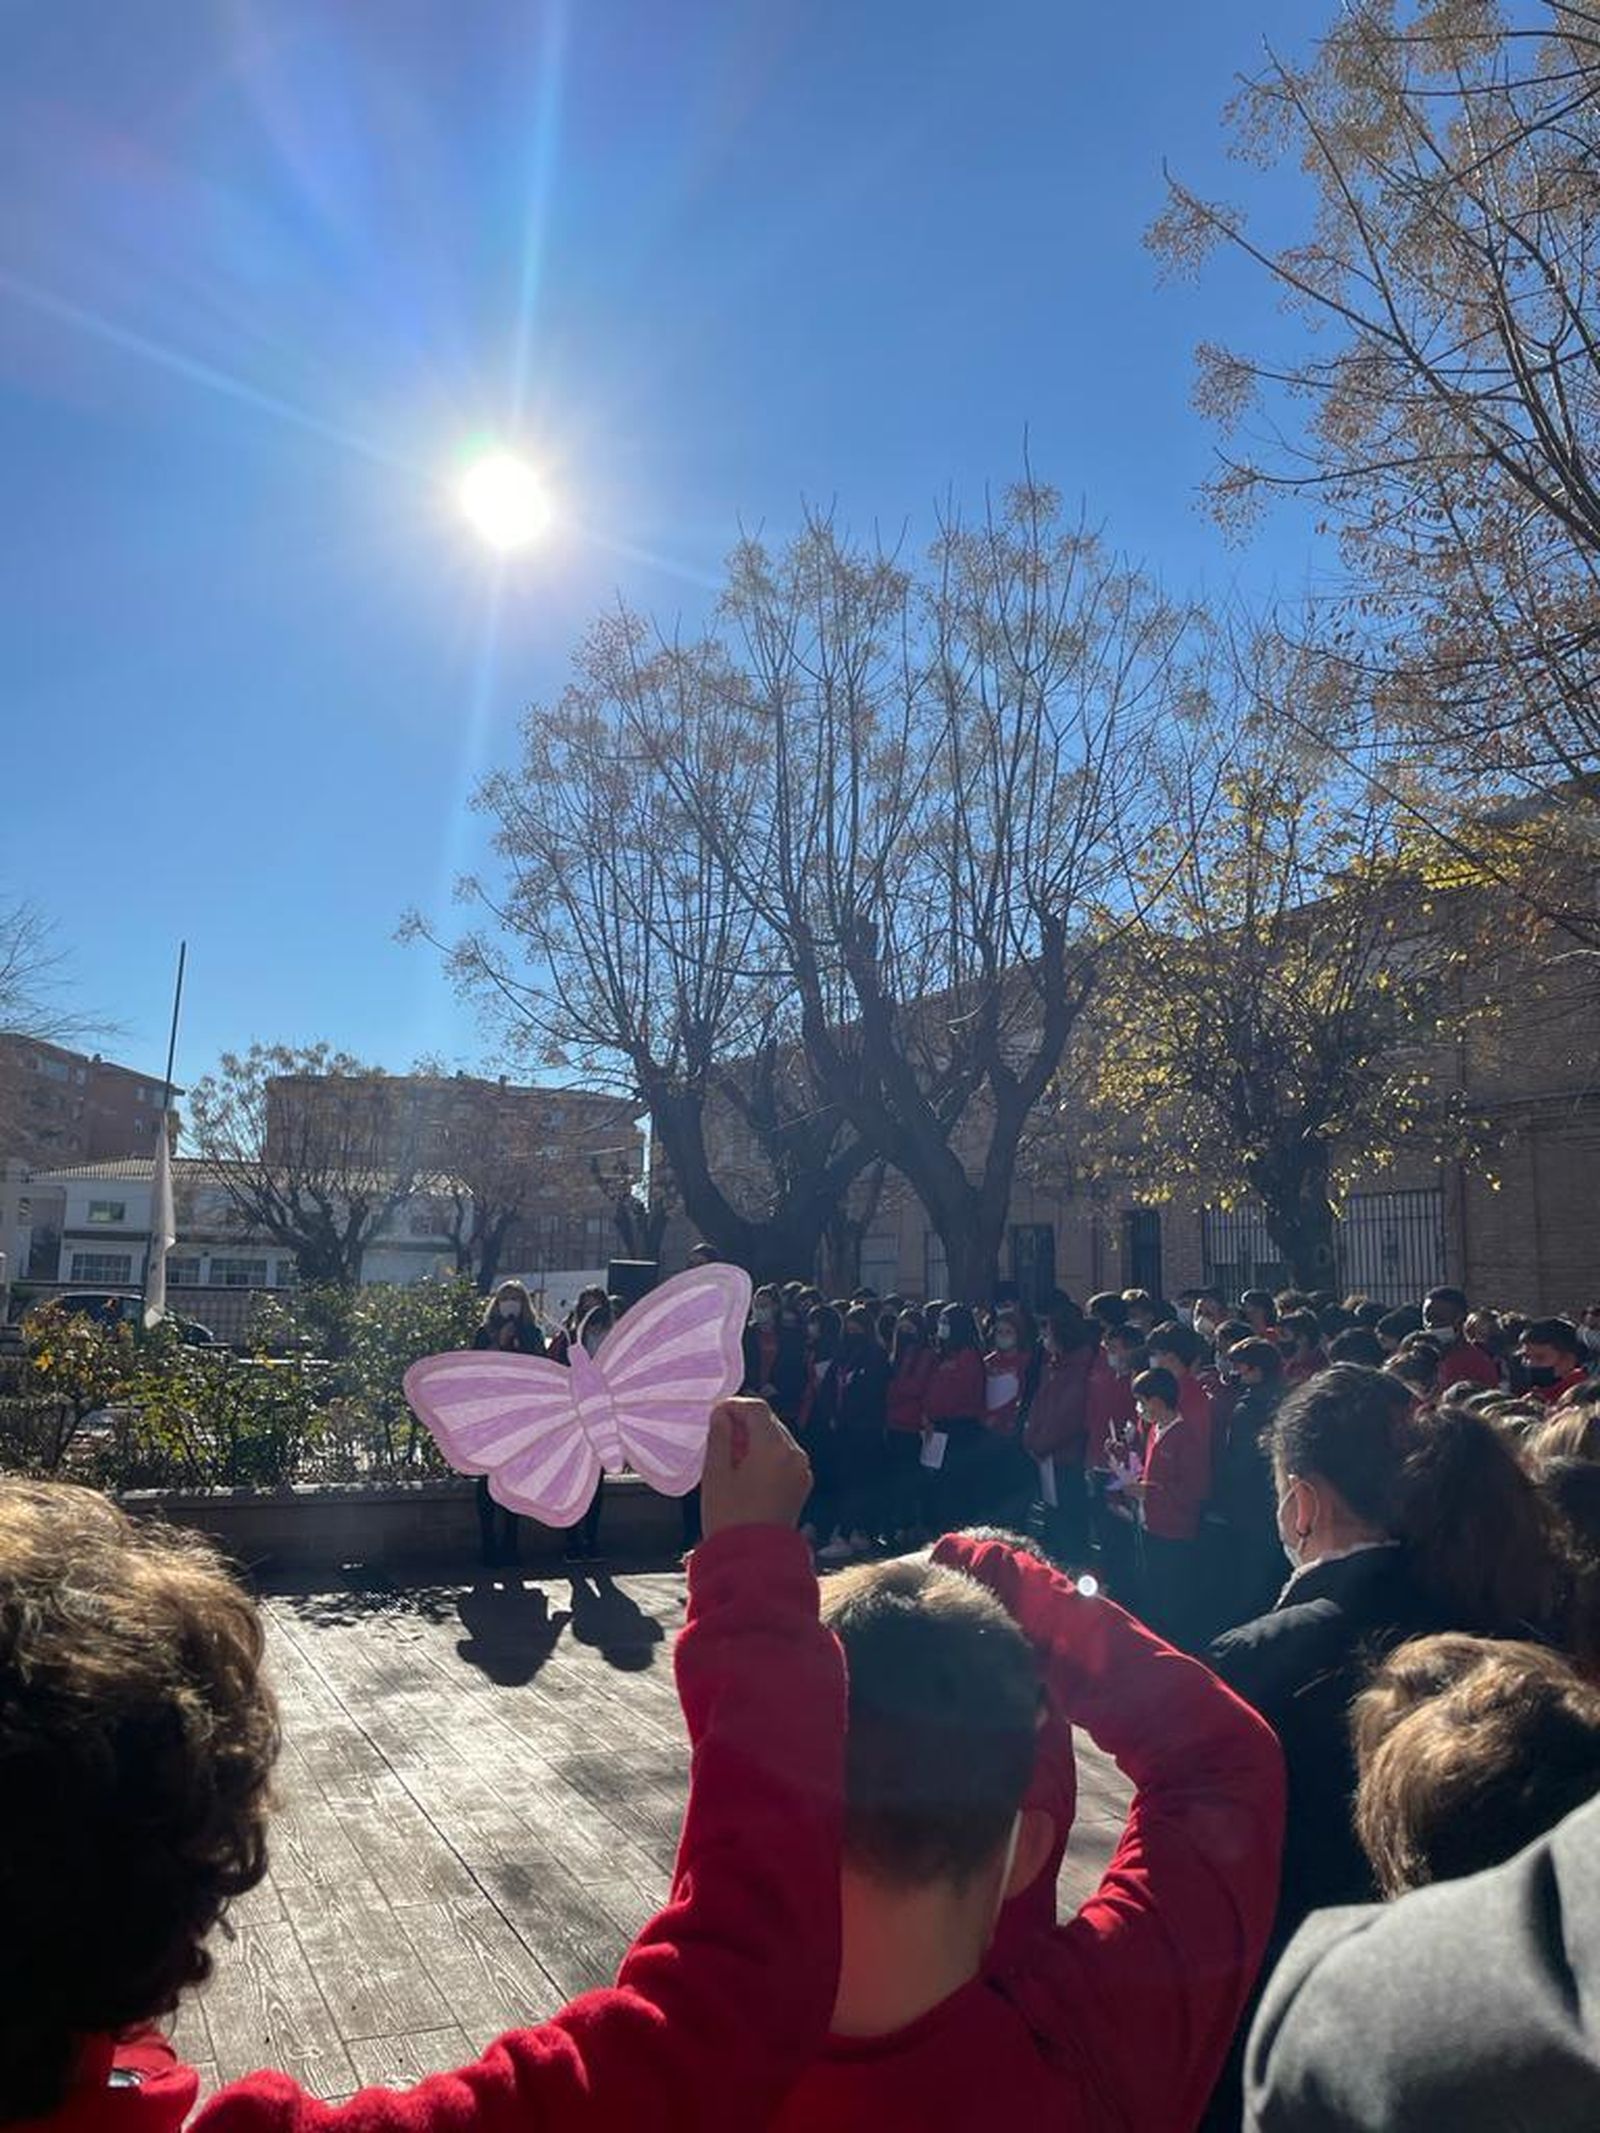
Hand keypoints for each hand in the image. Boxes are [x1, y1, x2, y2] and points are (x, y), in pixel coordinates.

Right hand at [701, 1397, 811, 1536]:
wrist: (754, 1560)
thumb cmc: (728, 1516)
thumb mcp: (715, 1474)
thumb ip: (719, 1437)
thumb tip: (721, 1414)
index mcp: (774, 1448)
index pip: (757, 1409)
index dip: (735, 1405)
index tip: (716, 1414)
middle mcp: (794, 1454)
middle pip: (770, 1423)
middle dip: (745, 1423)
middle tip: (720, 1434)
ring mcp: (802, 1470)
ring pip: (778, 1439)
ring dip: (757, 1439)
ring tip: (731, 1454)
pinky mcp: (802, 1485)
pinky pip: (785, 1458)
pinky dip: (768, 1455)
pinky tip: (748, 1469)